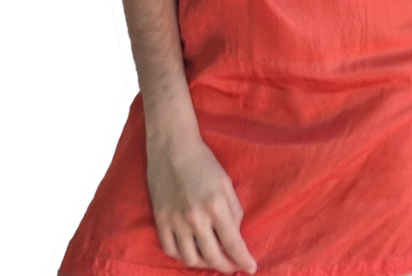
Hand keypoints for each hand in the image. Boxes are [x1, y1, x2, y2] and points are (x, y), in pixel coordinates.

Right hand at [147, 134, 256, 274]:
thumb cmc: (204, 162)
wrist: (173, 147)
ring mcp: (175, 221)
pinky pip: (170, 250)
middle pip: (213, 257)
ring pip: (190, 259)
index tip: (251, 268)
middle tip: (233, 267)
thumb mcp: (226, 182)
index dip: (243, 260)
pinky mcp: (160, 221)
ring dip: (204, 264)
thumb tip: (235, 234)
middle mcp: (195, 217)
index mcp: (216, 205)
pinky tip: (191, 251)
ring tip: (212, 259)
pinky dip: (182, 256)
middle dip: (226, 266)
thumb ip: (234, 210)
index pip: (233, 243)